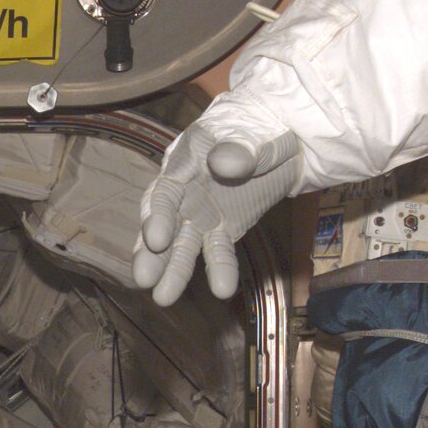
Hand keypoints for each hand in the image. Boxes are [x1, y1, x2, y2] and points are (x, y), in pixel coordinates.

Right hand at [133, 92, 304, 306]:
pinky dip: (219, 270)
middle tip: (144, 279)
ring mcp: (201, 213)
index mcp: (185, 162)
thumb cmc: (261, 128)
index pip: (165, 192)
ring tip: (165, 298)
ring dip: (174, 271)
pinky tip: (222, 290)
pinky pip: (219, 252)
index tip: (157, 240)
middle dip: (152, 253)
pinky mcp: (223, 229)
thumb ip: (240, 148)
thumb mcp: (255, 132)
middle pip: (163, 224)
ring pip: (183, 245)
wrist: (284, 140)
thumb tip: (223, 163)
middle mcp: (185, 192)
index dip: (158, 216)